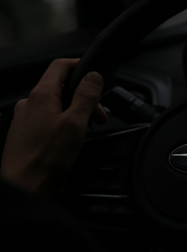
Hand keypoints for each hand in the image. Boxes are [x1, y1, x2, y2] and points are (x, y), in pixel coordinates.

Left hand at [0, 58, 107, 194]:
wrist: (21, 186)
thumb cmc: (44, 159)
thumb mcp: (75, 124)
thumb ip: (86, 97)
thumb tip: (94, 76)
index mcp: (42, 96)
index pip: (60, 66)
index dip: (80, 65)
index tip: (95, 74)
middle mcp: (30, 103)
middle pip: (61, 87)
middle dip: (84, 97)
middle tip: (99, 115)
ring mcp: (25, 118)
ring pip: (55, 104)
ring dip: (75, 112)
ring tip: (86, 130)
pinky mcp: (25, 132)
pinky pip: (47, 118)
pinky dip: (63, 122)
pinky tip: (70, 139)